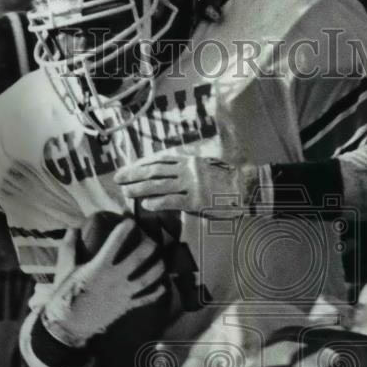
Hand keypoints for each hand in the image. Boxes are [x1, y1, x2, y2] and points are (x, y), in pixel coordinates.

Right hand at [41, 218, 166, 348]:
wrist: (68, 325)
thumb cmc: (65, 295)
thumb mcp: (64, 269)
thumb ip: (69, 247)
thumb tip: (73, 228)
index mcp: (99, 267)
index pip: (115, 243)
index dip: (124, 230)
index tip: (131, 221)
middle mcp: (115, 278)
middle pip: (139, 258)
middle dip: (149, 245)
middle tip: (152, 238)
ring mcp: (123, 293)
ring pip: (148, 278)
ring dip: (158, 267)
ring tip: (162, 259)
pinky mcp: (126, 306)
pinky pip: (145, 299)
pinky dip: (156, 293)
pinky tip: (162, 286)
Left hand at [114, 153, 259, 218]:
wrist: (247, 186)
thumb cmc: (229, 177)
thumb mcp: (207, 165)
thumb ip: (190, 168)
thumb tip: (173, 172)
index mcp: (189, 161)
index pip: (159, 161)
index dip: (140, 164)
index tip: (127, 168)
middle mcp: (187, 170)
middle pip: (154, 171)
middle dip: (134, 175)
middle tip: (118, 179)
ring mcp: (191, 185)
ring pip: (159, 185)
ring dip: (140, 189)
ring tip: (126, 192)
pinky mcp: (196, 201)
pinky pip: (173, 201)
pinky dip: (158, 202)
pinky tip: (146, 205)